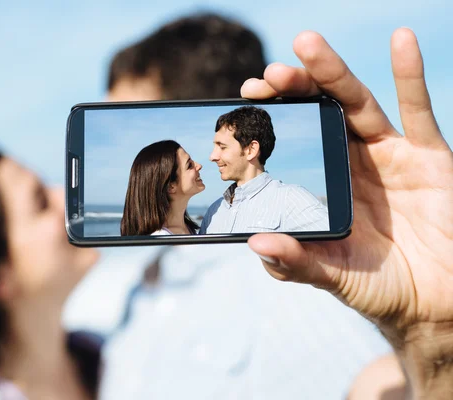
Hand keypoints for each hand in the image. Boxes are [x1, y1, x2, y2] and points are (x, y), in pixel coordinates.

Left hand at [241, 29, 452, 347]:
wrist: (434, 301)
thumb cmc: (378, 287)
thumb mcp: (332, 275)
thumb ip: (295, 261)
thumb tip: (255, 243)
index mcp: (325, 183)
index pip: (295, 139)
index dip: (273, 117)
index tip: (245, 98)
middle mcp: (352, 162)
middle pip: (320, 113)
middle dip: (294, 89)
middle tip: (269, 75)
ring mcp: (390, 155)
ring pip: (358, 103)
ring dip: (333, 72)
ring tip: (307, 44)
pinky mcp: (429, 157)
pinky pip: (420, 110)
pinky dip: (410, 74)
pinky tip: (403, 40)